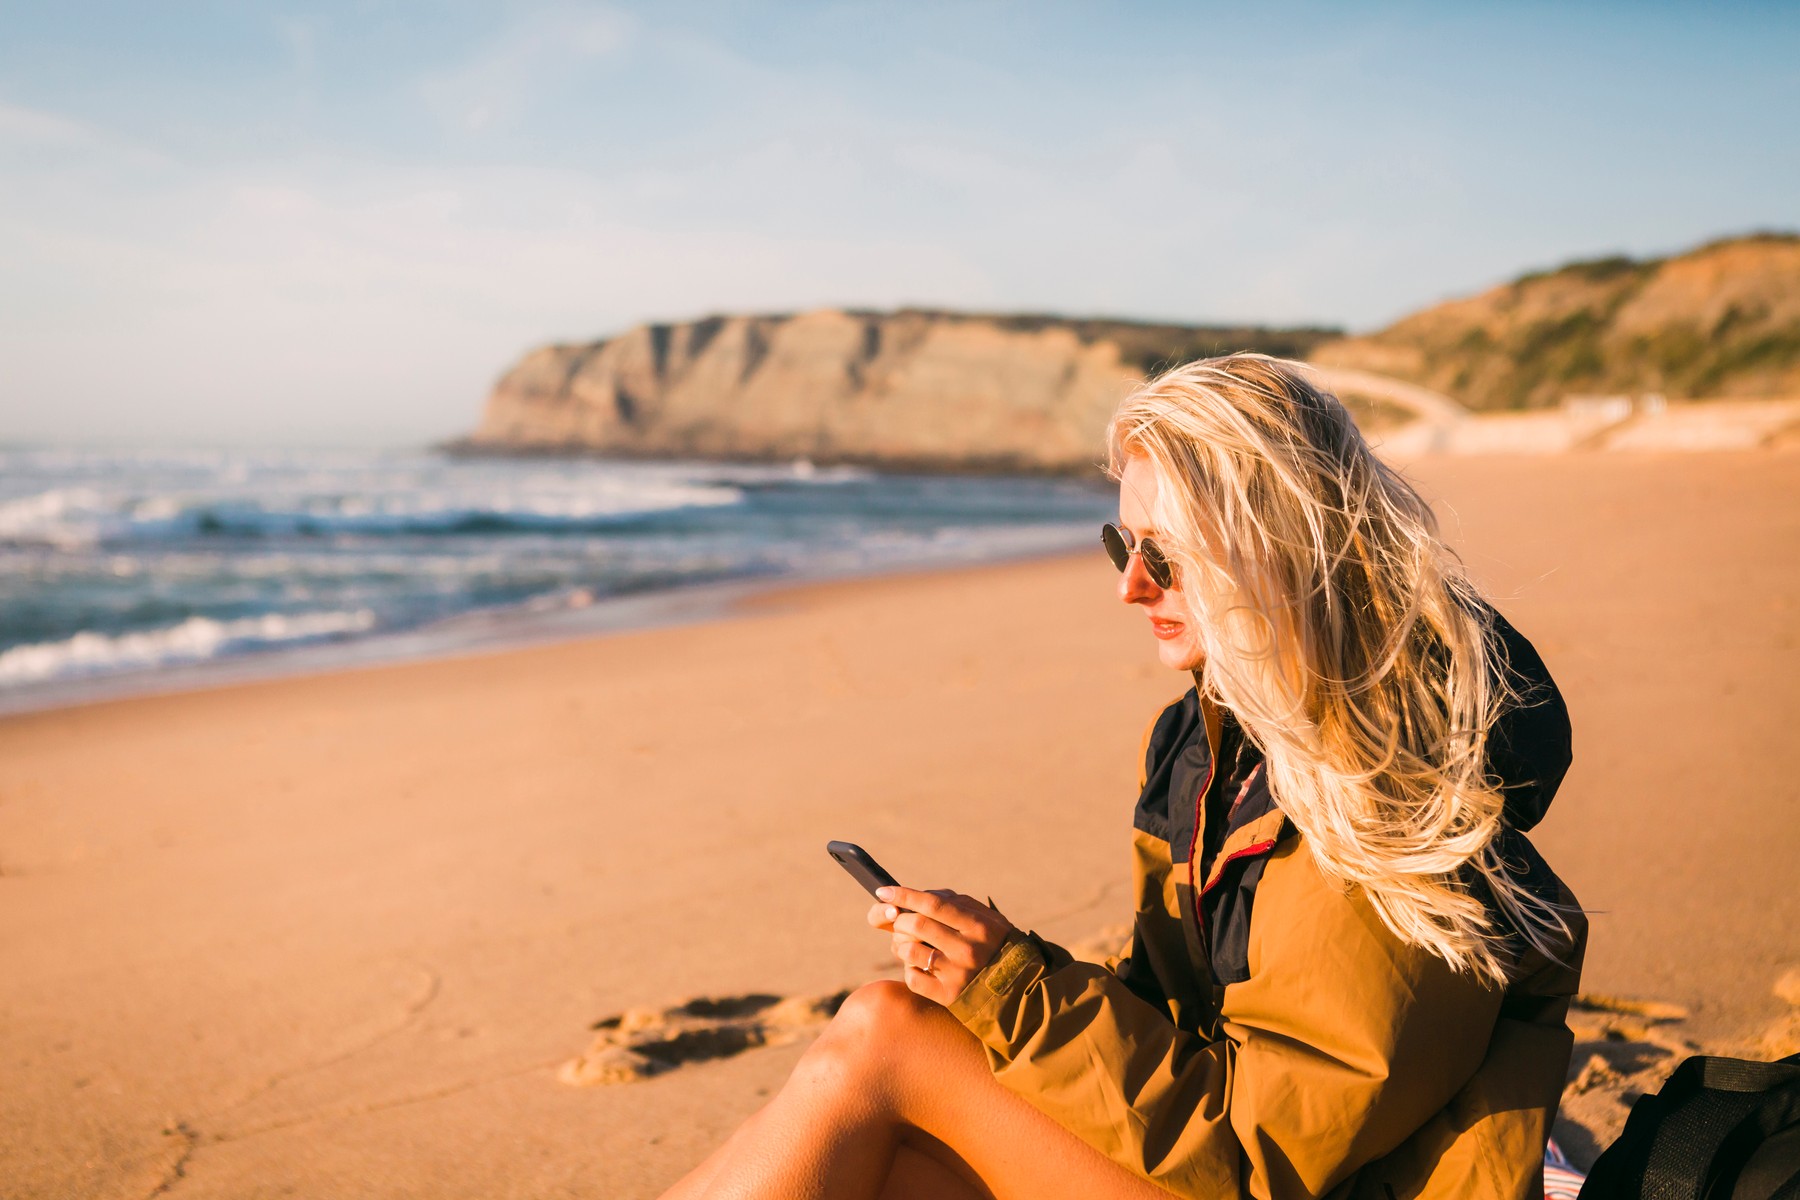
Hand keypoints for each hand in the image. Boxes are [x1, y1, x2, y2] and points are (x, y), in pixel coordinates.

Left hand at [865, 886, 1016, 1005]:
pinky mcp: (948, 996)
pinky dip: (908, 968)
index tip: (883, 891)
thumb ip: (955, 904)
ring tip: (907, 944)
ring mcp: (957, 974)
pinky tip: (919, 966)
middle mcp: (967, 949)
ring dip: (900, 944)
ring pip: (909, 950)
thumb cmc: (994, 946)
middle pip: (916, 925)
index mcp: (978, 925)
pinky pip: (912, 978)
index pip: (933, 904)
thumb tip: (916, 896)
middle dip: (899, 920)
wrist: (1017, 991)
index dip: (904, 895)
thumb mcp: (986, 919)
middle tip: (899, 922)